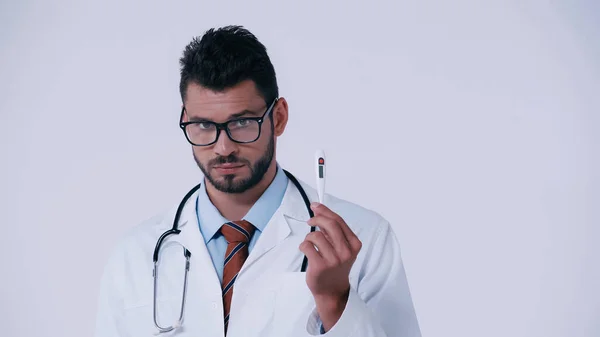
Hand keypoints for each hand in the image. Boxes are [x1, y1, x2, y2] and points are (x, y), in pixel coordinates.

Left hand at [299, 202, 361, 331]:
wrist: (332, 290)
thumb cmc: (335, 266)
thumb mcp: (342, 247)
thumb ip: (334, 230)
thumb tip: (319, 208)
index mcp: (354, 244)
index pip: (339, 221)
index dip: (325, 210)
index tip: (315, 205)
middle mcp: (346, 251)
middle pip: (329, 224)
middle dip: (317, 218)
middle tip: (310, 221)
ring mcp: (334, 260)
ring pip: (316, 235)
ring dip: (309, 237)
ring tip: (311, 245)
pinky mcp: (320, 266)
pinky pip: (307, 246)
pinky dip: (304, 246)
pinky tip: (307, 252)